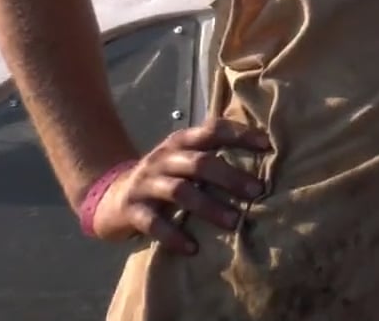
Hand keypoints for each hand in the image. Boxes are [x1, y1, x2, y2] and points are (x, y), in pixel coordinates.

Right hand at [89, 119, 270, 252]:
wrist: (110, 194)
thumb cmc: (164, 177)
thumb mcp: (183, 159)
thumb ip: (213, 157)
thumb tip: (264, 163)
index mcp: (180, 142)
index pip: (212, 130)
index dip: (240, 135)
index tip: (267, 145)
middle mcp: (163, 158)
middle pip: (200, 163)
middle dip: (230, 177)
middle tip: (256, 191)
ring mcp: (146, 183)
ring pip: (180, 191)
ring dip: (209, 207)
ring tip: (233, 222)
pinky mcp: (132, 209)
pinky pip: (153, 223)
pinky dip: (173, 235)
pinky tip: (192, 248)